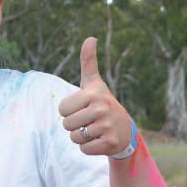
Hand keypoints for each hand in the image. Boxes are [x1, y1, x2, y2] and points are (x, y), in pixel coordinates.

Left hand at [58, 37, 130, 156]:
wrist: (124, 130)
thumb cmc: (102, 104)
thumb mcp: (94, 83)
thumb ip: (88, 62)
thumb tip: (90, 38)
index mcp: (93, 94)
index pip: (62, 110)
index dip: (68, 111)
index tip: (82, 108)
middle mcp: (101, 109)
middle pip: (66, 125)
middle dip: (74, 126)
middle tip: (88, 121)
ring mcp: (106, 127)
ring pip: (74, 138)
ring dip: (80, 137)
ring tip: (94, 130)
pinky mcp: (108, 143)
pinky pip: (83, 149)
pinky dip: (88, 148)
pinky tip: (98, 140)